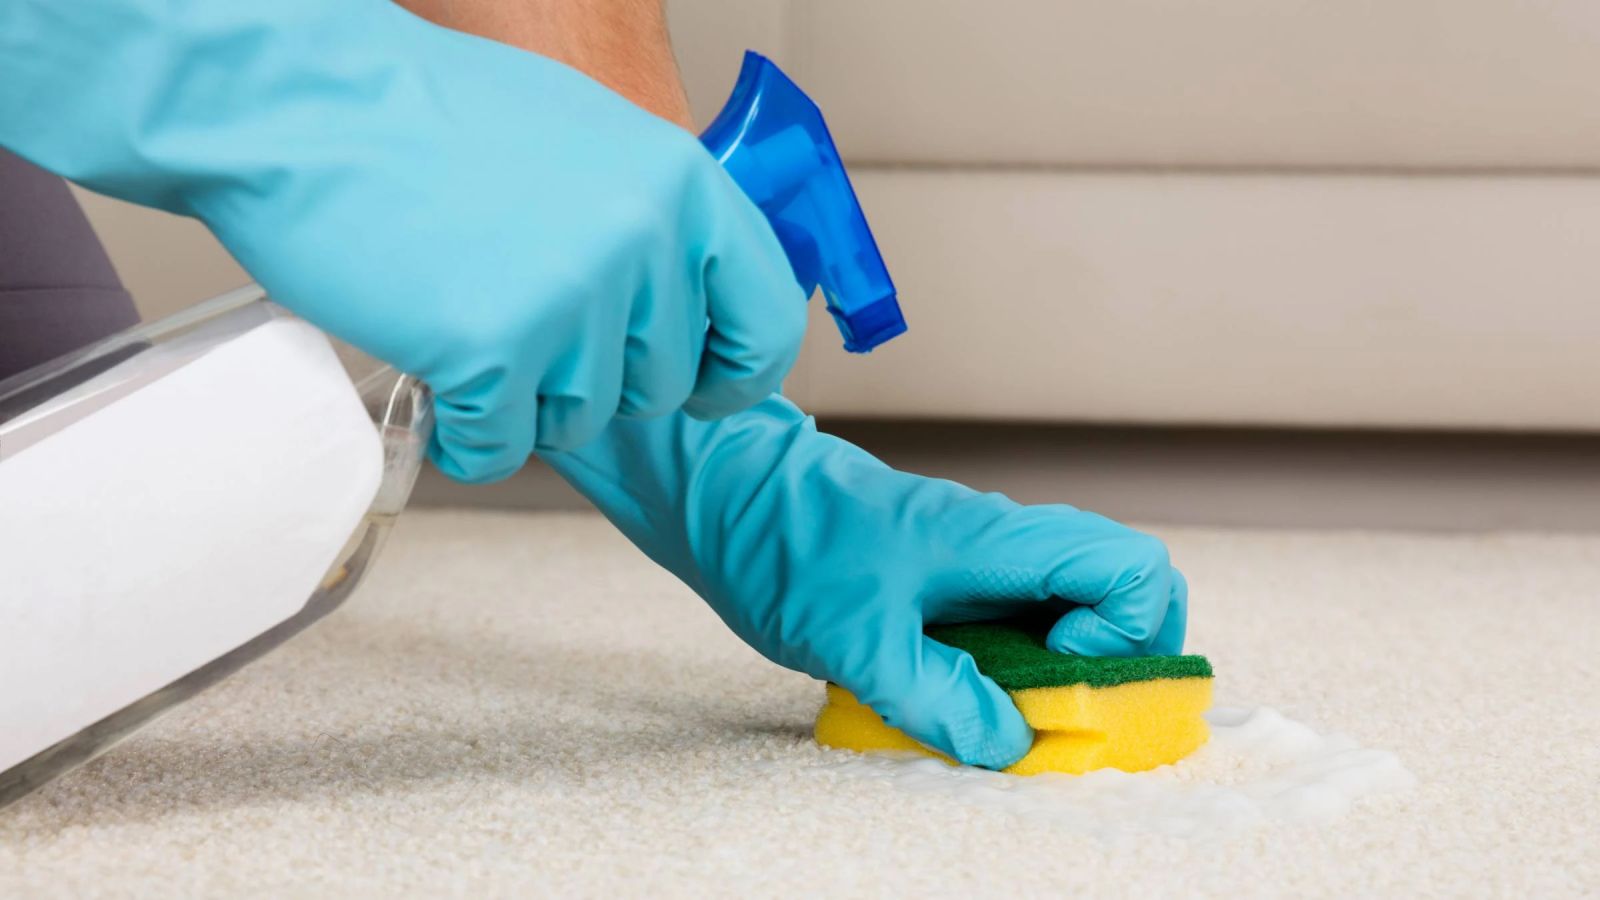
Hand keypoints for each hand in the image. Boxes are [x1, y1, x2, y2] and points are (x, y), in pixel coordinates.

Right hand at [0, 0, 805, 481]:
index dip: (735, 371)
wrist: (302, 105)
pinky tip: (438, 381)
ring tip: (468, 326)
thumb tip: (695, 303)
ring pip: (582, 421)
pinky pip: (503, 448)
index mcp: (682, 186)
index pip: (767, 320)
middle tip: (525, 324)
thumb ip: (655, 223)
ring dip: (525, 400)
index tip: (702, 386)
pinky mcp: (492, 352)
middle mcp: (643, 243)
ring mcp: (571, 300)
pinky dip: (467, 434)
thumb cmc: (429, 119)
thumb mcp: (589, 143)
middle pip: (660, 384)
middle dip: (595, 377)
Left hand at [544, 397, 1187, 768]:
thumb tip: (1010, 744)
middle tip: (1056, 699)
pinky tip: (970, 688)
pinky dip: (1025, 661)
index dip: (1123, 633)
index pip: (1135, 569)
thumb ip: (934, 695)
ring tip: (1009, 701)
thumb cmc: (787, 545)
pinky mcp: (961, 578)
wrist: (732, 494)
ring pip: (1079, 603)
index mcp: (1002, 541)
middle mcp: (1011, 542)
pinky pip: (1027, 616)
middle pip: (1129, 586)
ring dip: (1069, 663)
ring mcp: (990, 558)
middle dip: (1121, 655)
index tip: (1055, 666)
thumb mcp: (852, 638)